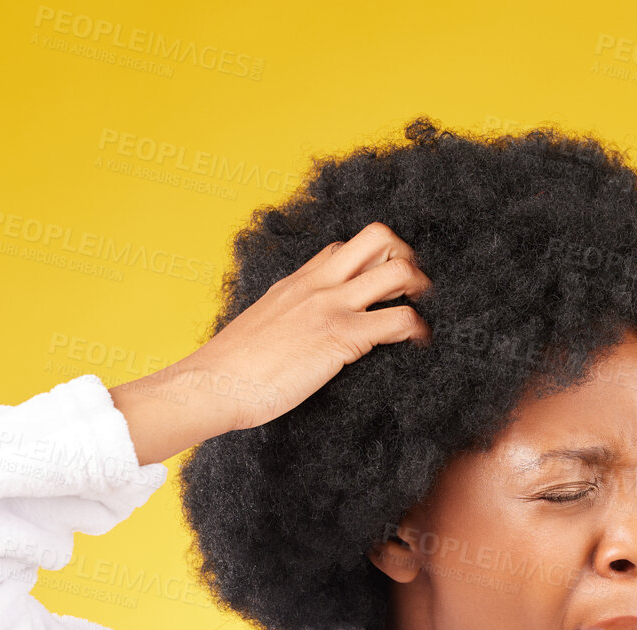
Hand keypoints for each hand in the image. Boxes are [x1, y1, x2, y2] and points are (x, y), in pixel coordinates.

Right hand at [111, 220, 432, 463]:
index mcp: (296, 283)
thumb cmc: (229, 371)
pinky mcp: (342, 337)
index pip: (341, 248)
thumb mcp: (260, 330)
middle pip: (377, 238)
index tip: (381, 284)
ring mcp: (331, 306)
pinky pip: (398, 320)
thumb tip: (295, 340)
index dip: (369, 261)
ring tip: (424, 312)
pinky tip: (419, 344)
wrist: (212, 384)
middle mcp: (317, 285)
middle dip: (405, 257)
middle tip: (412, 289)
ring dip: (420, 289)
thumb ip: (285, 323)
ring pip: (397, 271)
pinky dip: (418, 330)